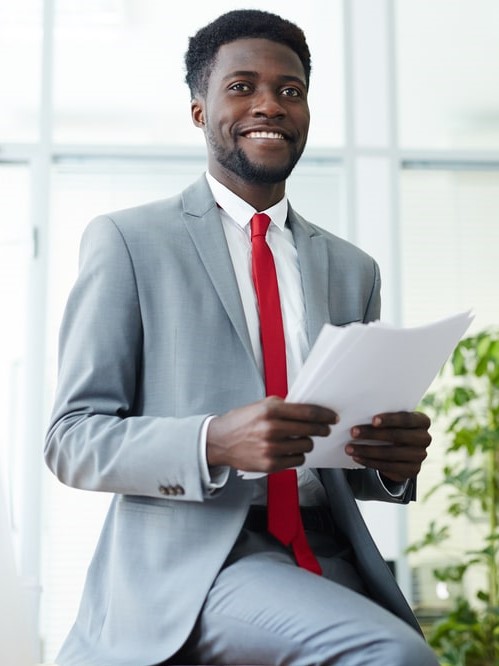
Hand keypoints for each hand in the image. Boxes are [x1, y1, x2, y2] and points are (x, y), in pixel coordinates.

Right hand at [206, 397, 337, 472]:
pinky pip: (297, 460)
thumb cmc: (240, 422)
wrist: (219, 442)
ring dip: (306, 442)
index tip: (332, 417)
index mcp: (270, 410)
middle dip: (321, 429)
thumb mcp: (260, 406)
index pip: (307, 412)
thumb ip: (282, 406)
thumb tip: (306, 410)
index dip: (324, 415)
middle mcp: (271, 428)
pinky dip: (298, 455)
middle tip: (324, 429)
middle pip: (310, 430)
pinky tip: (291, 450)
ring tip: (299, 439)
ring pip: (306, 446)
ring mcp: (271, 448)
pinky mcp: (270, 464)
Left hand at [345, 411, 431, 482]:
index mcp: (422, 421)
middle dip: (373, 434)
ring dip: (367, 450)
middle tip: (353, 432)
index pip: (406, 419)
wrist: (401, 450)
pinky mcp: (412, 470)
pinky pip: (388, 466)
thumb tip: (357, 413)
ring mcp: (420, 455)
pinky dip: (370, 462)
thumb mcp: (391, 421)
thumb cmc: (392, 428)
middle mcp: (425, 438)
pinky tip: (357, 457)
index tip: (373, 420)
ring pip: (391, 453)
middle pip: (397, 436)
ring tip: (349, 448)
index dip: (390, 420)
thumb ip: (382, 418)